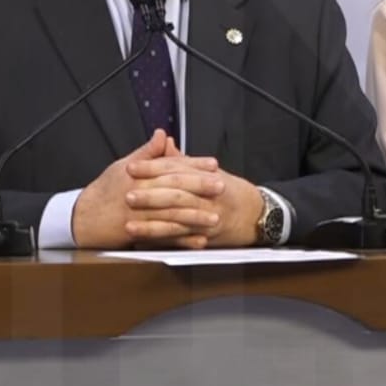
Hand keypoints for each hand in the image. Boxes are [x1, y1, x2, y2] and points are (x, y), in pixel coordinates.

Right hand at [73, 131, 221, 247]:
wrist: (84, 218)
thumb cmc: (105, 191)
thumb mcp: (123, 166)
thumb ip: (147, 153)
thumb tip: (161, 135)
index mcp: (139, 176)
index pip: (171, 167)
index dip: (193, 165)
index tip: (212, 165)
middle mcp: (140, 194)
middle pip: (174, 190)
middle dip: (199, 188)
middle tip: (221, 187)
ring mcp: (139, 216)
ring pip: (171, 215)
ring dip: (195, 217)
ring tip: (215, 217)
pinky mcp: (139, 235)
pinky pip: (164, 238)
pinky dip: (183, 240)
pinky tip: (199, 240)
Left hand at [124, 142, 262, 247]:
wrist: (257, 214)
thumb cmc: (231, 191)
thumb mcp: (210, 171)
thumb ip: (183, 160)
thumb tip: (164, 143)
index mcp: (206, 175)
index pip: (175, 168)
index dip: (152, 167)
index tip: (131, 167)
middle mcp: (208, 195)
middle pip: (176, 192)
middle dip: (150, 194)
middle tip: (127, 194)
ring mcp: (208, 217)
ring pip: (178, 218)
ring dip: (152, 223)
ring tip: (130, 224)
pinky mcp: (207, 236)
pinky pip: (183, 239)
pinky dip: (165, 241)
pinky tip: (147, 242)